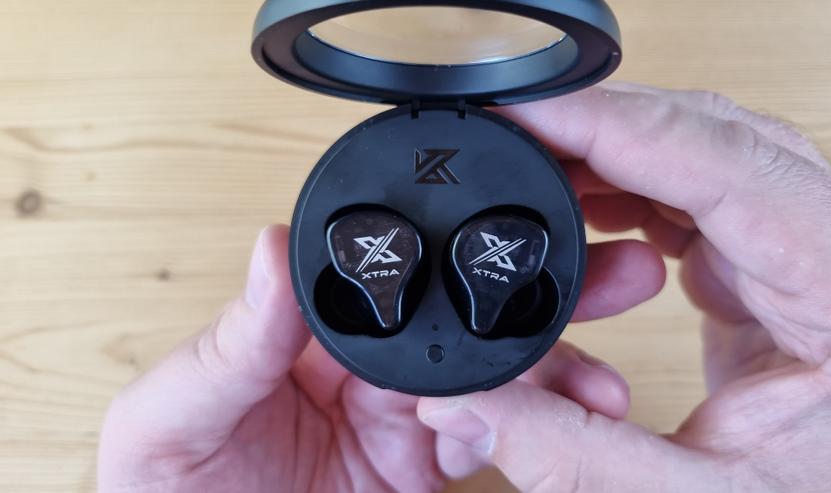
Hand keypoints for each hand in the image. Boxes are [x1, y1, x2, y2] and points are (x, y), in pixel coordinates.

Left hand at [98, 222, 665, 491]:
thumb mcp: (171, 416)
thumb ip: (231, 341)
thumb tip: (271, 249)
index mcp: (305, 333)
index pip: (390, 276)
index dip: (450, 251)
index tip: (505, 230)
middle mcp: (362, 368)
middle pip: (458, 315)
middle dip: (532, 289)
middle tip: (603, 272)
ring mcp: (399, 419)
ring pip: (491, 378)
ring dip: (553, 369)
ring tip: (599, 379)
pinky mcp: (420, 468)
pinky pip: (487, 441)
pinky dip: (532, 433)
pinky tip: (565, 425)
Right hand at [419, 83, 830, 491]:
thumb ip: (581, 457)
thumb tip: (469, 403)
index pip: (723, 163)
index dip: (613, 124)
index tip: (525, 112)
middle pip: (703, 135)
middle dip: (594, 128)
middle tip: (507, 135)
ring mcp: (798, 242)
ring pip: (692, 152)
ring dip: (604, 156)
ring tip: (527, 175)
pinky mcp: (764, 259)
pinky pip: (688, 191)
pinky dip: (622, 189)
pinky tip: (578, 209)